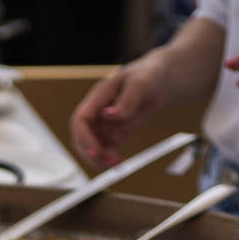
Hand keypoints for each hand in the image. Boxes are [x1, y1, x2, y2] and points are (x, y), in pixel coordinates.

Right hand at [71, 53, 170, 167]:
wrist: (159, 80)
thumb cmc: (147, 76)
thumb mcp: (140, 84)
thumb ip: (126, 102)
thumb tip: (109, 116)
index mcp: (97, 98)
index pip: (80, 121)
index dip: (84, 138)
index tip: (96, 152)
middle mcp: (97, 112)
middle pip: (82, 138)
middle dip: (93, 153)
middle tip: (109, 163)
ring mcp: (105, 124)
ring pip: (96, 147)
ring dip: (104, 158)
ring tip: (119, 162)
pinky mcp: (116, 133)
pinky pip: (108, 150)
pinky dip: (112, 158)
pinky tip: (121, 162)